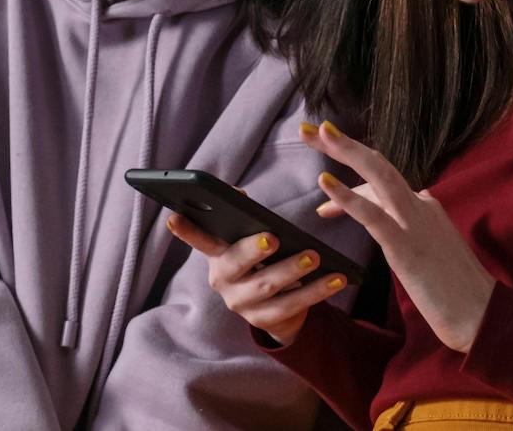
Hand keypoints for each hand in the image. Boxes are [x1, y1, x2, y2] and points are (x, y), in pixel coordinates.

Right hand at [166, 213, 347, 346]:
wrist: (275, 308)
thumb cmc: (262, 260)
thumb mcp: (251, 240)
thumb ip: (244, 218)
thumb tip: (238, 192)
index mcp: (217, 255)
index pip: (199, 240)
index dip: (187, 231)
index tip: (175, 217)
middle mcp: (223, 281)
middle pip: (236, 265)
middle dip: (253, 251)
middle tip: (274, 239)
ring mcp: (241, 304)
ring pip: (267, 287)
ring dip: (292, 271)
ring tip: (315, 257)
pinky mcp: (264, 321)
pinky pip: (292, 305)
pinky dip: (317, 291)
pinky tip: (337, 278)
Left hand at [303, 121, 496, 352]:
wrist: (480, 315)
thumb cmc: (456, 291)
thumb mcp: (431, 252)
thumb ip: (412, 233)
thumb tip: (389, 227)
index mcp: (427, 207)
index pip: (383, 184)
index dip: (351, 183)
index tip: (324, 184)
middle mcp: (421, 206)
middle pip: (379, 165)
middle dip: (344, 145)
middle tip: (311, 128)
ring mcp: (415, 223)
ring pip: (379, 176)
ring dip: (347, 151)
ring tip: (317, 132)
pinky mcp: (406, 246)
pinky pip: (373, 215)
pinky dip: (348, 196)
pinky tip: (325, 182)